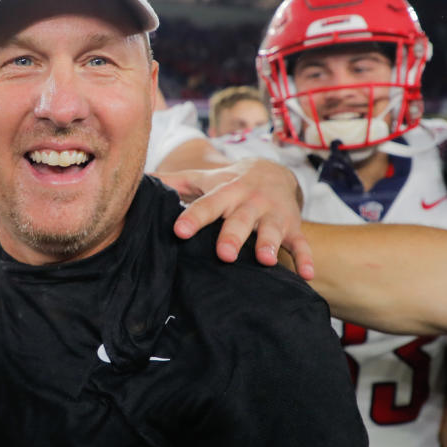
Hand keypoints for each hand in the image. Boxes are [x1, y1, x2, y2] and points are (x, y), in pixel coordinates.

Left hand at [155, 157, 313, 278]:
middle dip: (233, 236)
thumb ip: (175, 183)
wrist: (275, 171)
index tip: (179, 231)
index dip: (193, 217)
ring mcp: (273, 216)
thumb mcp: (204, 179)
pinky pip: (301, 244)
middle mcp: (249, 203)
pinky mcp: (293, 228)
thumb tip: (140, 182)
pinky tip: (306, 275)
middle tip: (223, 254)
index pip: (206, 205)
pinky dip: (306, 259)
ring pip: (271, 231)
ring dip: (269, 245)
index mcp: (225, 192)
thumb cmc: (229, 183)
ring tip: (266, 260)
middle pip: (240, 220)